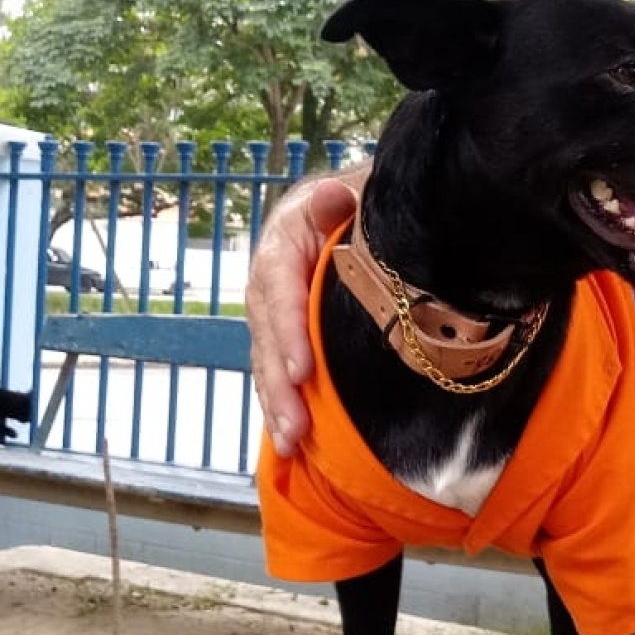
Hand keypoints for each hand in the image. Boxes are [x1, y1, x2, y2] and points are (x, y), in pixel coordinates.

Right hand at [247, 173, 358, 455]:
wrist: (362, 202)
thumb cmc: (366, 199)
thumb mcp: (360, 191)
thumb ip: (343, 198)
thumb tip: (330, 195)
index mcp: (285, 237)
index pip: (279, 285)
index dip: (288, 330)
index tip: (301, 371)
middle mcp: (271, 275)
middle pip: (267, 332)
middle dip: (278, 383)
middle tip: (295, 427)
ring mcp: (277, 306)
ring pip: (268, 357)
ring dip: (277, 403)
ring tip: (291, 444)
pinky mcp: (288, 330)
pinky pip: (279, 367)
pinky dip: (284, 402)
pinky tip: (293, 441)